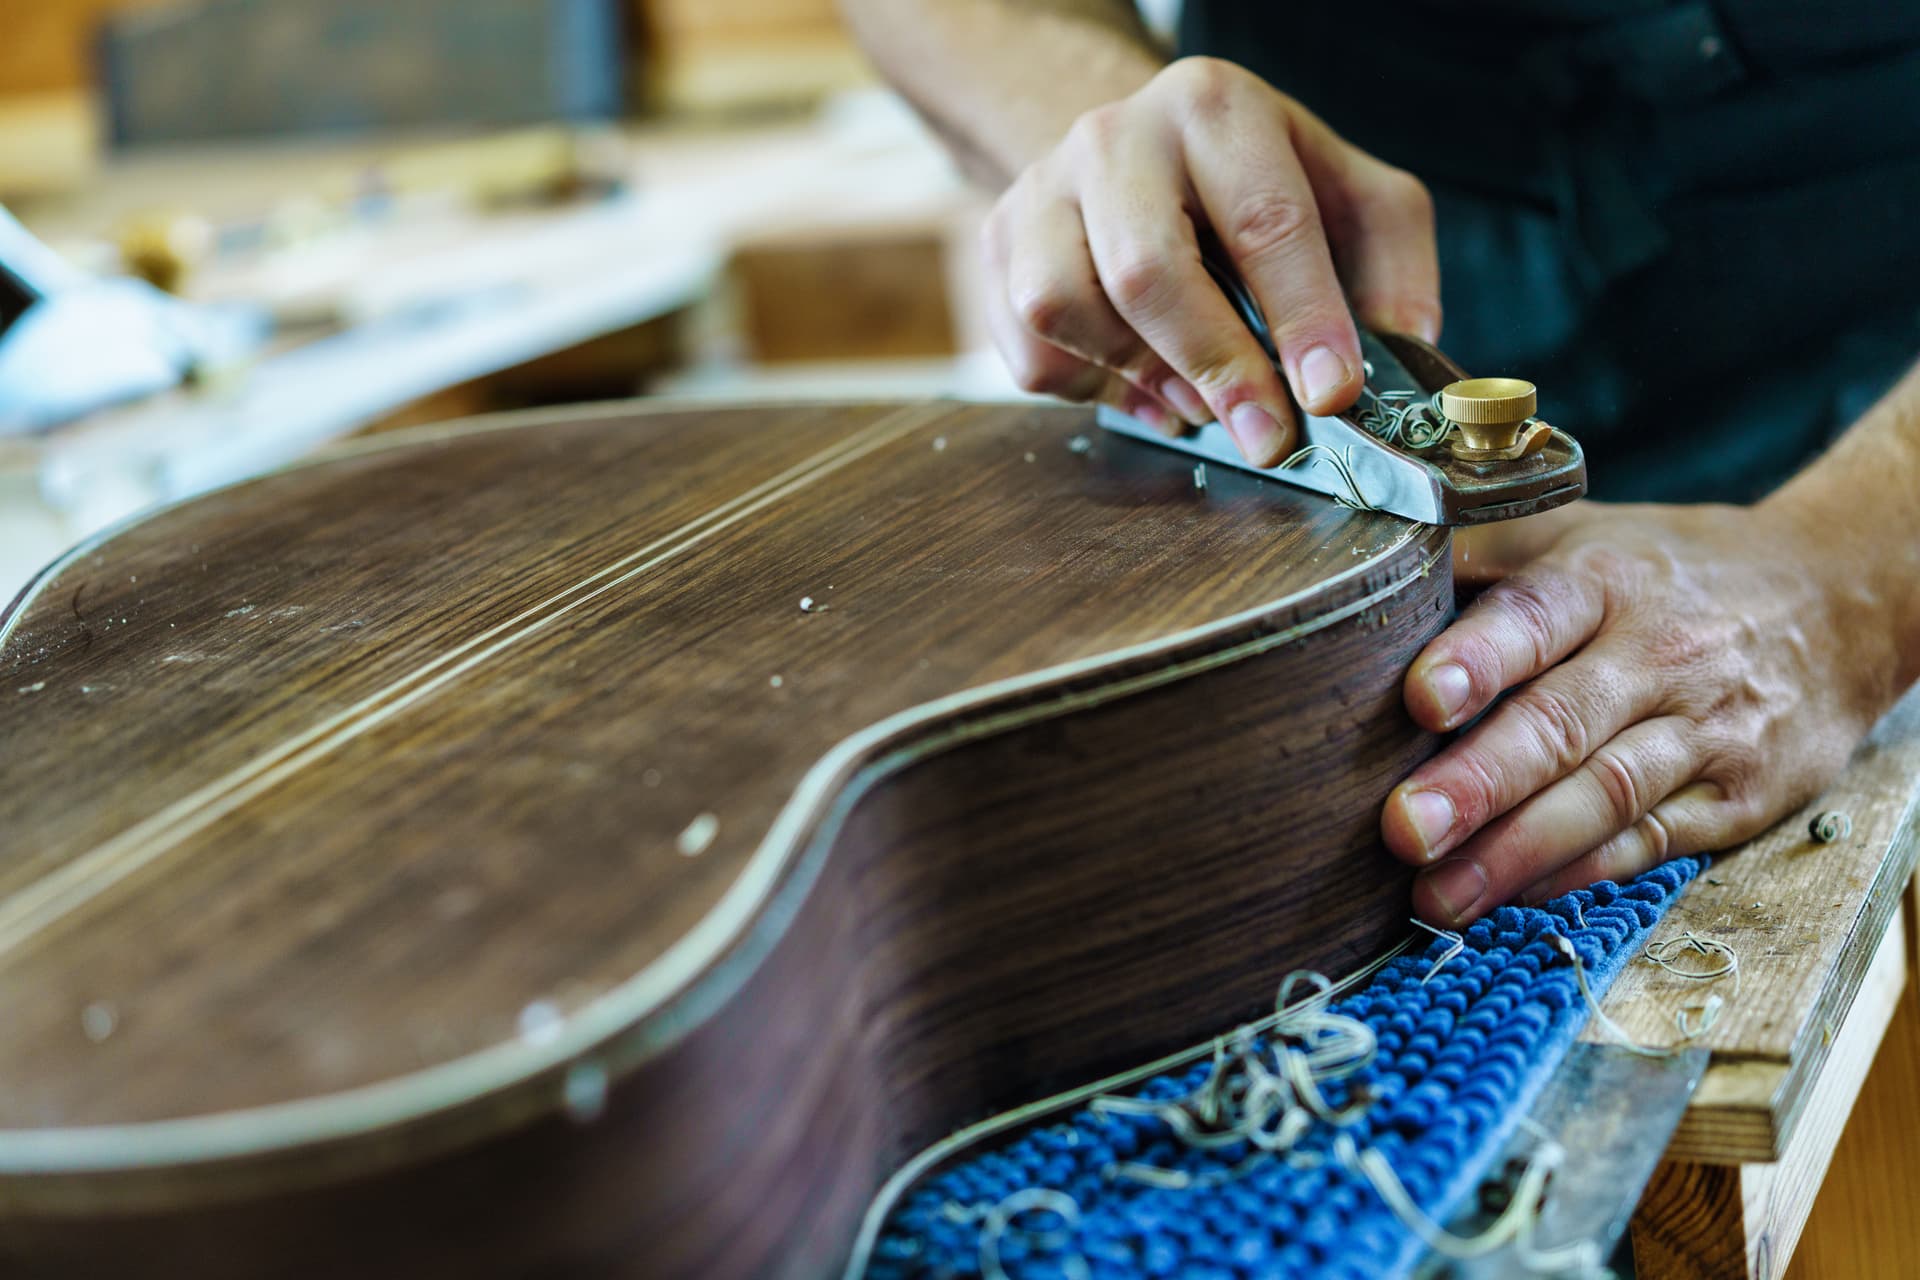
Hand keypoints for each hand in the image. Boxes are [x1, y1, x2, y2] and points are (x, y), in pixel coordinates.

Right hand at [979, 56, 1439, 464]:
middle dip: (1216, 368)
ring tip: (1197, 403)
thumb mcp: (1347, 192)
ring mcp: (1042, 188)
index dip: (1303, 317)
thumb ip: (1391, 262)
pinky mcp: (999, 243)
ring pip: (1065, 307)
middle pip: (1147, 270)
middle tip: (1267, 436)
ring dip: (1142, 377)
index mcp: (1216, 108)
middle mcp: (1116, 136)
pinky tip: (1139, 384)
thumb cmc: (1253, 184)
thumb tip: (1404, 350)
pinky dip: (1085, 387)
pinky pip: (1026, 348)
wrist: (1138, 152)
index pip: (1265, 220)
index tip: (1331, 395)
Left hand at [1381, 502, 1900, 926]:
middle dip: (1478, 782)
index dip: (1479, 658)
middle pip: (1562, 722)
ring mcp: (1703, 730)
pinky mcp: (1737, 797)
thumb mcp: (1580, 530)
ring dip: (1515, 853)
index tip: (1421, 697)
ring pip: (1605, 796)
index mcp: (1604, 579)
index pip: (1537, 615)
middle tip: (1404, 830)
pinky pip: (1649, 842)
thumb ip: (1479, 551)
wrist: (1839, 595)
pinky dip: (1579, 873)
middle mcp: (1657, 654)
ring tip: (1436, 896)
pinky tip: (1514, 896)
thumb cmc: (1668, 569)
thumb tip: (1369, 565)